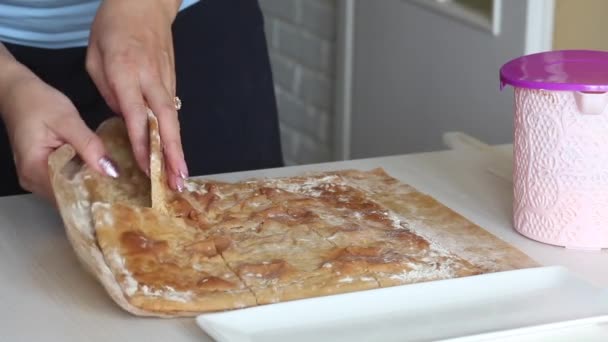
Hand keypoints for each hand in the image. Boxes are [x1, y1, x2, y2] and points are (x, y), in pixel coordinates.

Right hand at [0, 71, 116, 201]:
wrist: (18, 92)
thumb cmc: (37, 102)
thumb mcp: (67, 120)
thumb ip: (88, 145)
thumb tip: (109, 169)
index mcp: (34, 169)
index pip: (67, 196)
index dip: (93, 196)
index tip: (118, 194)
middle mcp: (32, 179)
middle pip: (68, 197)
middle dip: (95, 194)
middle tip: (123, 190)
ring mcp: (36, 177)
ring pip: (68, 191)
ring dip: (89, 186)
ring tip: (115, 182)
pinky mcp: (42, 171)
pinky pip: (65, 181)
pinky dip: (81, 178)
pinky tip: (99, 172)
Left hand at [86, 0, 186, 190]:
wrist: (145, 3)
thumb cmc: (114, 26)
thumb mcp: (95, 55)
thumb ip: (108, 90)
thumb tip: (124, 118)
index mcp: (126, 71)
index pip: (136, 115)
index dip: (142, 144)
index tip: (146, 168)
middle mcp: (150, 79)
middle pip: (166, 121)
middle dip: (172, 154)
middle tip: (177, 180)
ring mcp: (166, 80)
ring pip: (173, 119)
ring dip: (178, 148)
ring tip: (181, 176)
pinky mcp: (172, 80)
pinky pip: (173, 111)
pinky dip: (174, 134)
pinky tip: (174, 152)